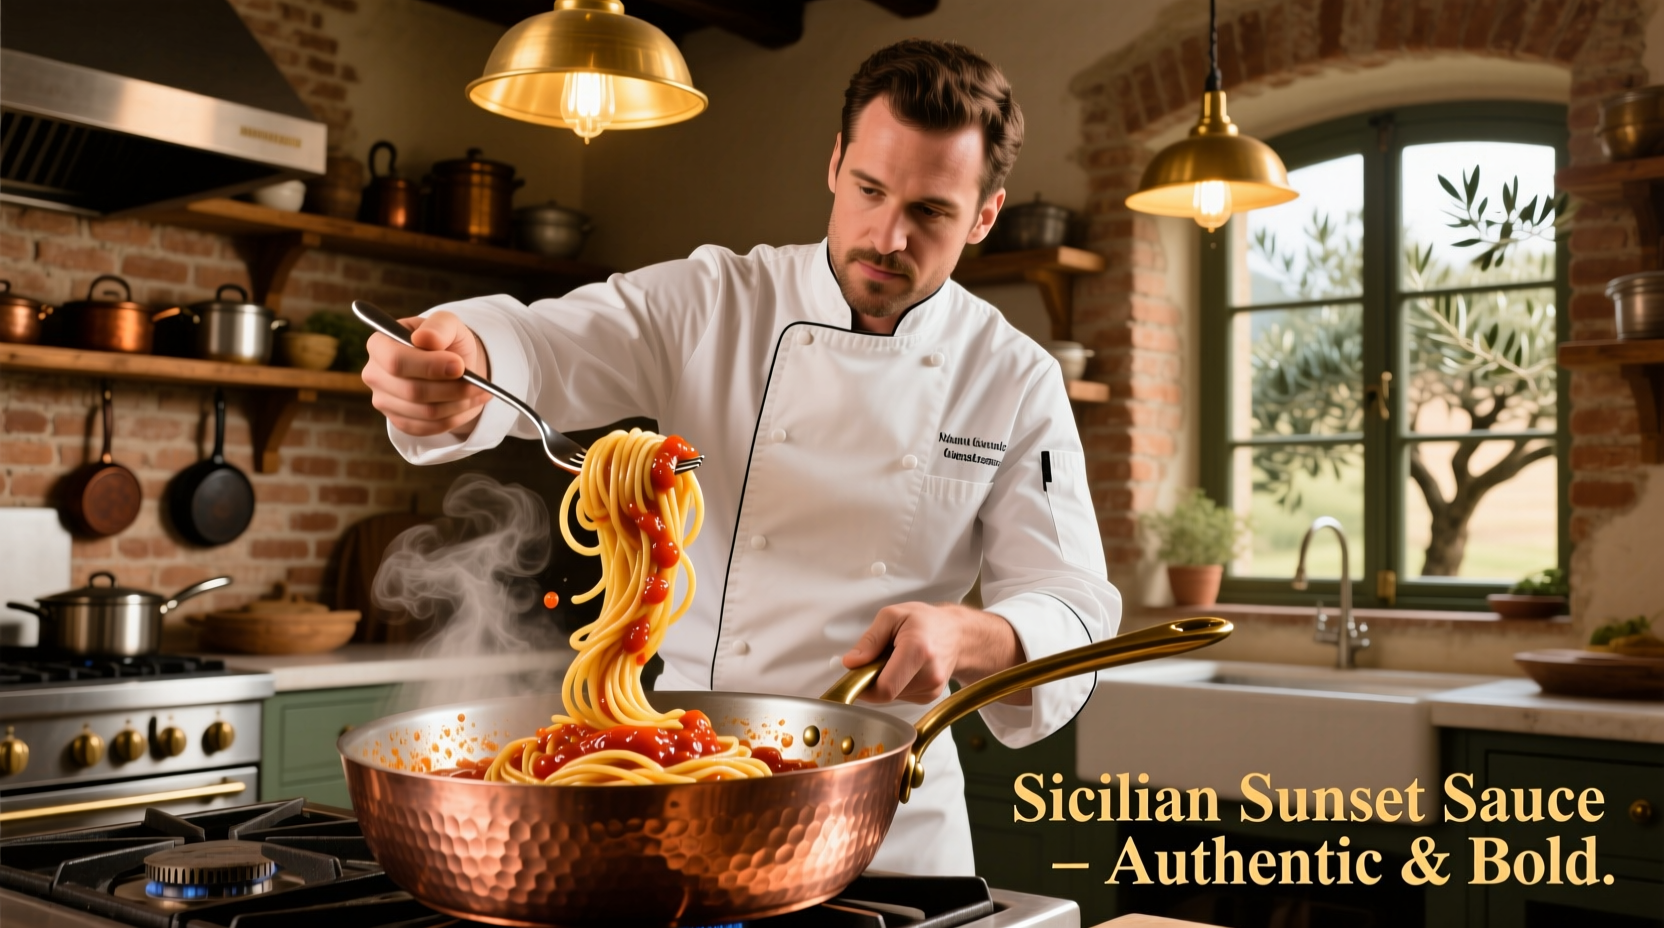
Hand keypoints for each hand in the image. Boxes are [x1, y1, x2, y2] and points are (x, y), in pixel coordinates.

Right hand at [362, 311, 491, 436]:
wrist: (451, 363)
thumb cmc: (445, 340)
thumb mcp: (448, 324)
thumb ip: (438, 326)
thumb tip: (425, 338)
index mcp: (379, 344)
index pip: (395, 361)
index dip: (428, 366)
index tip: (459, 365)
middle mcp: (374, 374)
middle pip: (412, 391)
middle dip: (452, 388)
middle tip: (478, 383)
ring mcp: (384, 401)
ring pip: (426, 412)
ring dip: (459, 404)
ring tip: (480, 391)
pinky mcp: (400, 421)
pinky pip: (430, 428)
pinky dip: (457, 418)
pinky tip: (470, 403)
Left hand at [841, 602, 1028, 704]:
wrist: (958, 634)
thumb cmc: (925, 621)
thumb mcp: (892, 616)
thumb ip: (870, 640)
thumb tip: (851, 663)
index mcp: (918, 650)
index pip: (885, 688)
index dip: (863, 686)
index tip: (854, 673)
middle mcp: (929, 674)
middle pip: (885, 692)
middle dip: (873, 679)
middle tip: (878, 658)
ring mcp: (932, 689)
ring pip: (891, 696)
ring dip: (885, 681)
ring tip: (896, 659)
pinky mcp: (930, 696)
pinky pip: (901, 696)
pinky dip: (896, 684)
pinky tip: (906, 668)